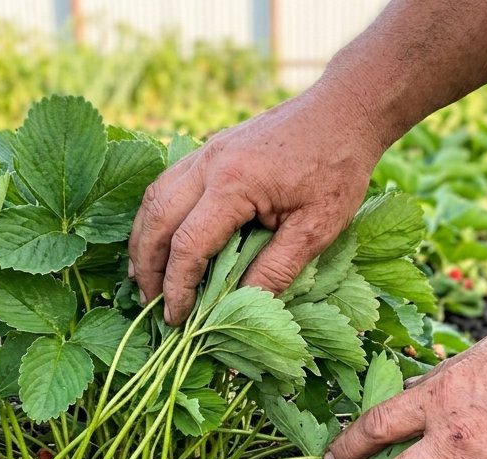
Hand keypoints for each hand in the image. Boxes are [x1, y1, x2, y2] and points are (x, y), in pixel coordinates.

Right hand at [128, 88, 383, 324]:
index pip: (188, 245)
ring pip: (153, 198)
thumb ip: (276, 269)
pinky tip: (159, 238)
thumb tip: (241, 309)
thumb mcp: (317, 228)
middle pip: (156, 221)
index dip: (178, 287)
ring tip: (144, 278)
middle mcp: (208, 163)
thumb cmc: (337, 168)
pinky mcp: (209, 148)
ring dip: (143, 240)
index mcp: (233, 184)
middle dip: (147, 267)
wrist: (344, 110)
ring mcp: (204, 151)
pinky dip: (155, 216)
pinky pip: (167, 184)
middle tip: (150, 305)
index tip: (177, 319)